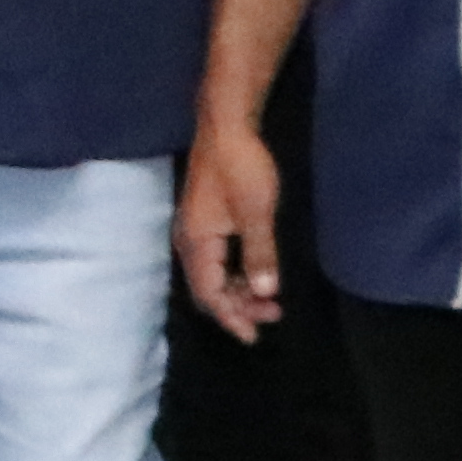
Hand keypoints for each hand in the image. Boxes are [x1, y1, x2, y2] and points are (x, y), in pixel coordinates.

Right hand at [176, 116, 283, 337]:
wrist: (225, 124)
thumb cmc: (241, 167)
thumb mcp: (256, 212)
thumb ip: (259, 254)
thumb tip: (266, 292)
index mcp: (197, 242)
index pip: (210, 293)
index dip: (231, 317)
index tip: (254, 335)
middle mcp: (188, 240)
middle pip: (207, 288)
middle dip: (237, 307)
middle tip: (272, 314)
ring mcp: (193, 229)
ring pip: (211, 274)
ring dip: (237, 289)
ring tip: (268, 296)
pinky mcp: (203, 219)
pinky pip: (214, 259)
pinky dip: (234, 272)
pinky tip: (254, 271)